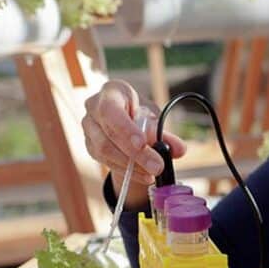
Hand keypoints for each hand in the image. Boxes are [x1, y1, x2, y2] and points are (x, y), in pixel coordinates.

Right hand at [81, 80, 185, 208]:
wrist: (125, 118)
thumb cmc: (137, 113)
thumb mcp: (151, 117)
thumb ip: (163, 133)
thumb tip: (180, 149)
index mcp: (110, 92)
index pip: (111, 111)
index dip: (126, 129)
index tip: (143, 144)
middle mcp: (93, 109)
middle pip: (109, 136)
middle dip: (135, 154)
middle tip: (157, 166)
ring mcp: (89, 129)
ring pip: (105, 151)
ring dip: (130, 166)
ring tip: (152, 173)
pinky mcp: (89, 146)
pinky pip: (106, 162)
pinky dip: (126, 172)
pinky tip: (143, 175)